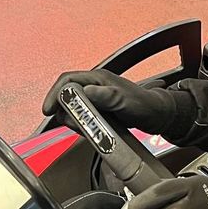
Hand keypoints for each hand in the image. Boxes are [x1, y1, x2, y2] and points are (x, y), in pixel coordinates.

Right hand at [42, 70, 183, 135]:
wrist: (159, 114)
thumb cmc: (145, 104)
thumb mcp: (124, 100)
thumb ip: (105, 95)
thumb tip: (86, 92)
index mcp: (98, 78)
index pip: (68, 80)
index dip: (55, 94)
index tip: (48, 110)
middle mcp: (95, 86)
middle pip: (66, 93)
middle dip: (60, 108)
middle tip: (63, 122)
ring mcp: (97, 98)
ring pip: (73, 105)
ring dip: (70, 117)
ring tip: (78, 127)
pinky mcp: (100, 109)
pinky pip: (82, 115)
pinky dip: (79, 123)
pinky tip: (86, 129)